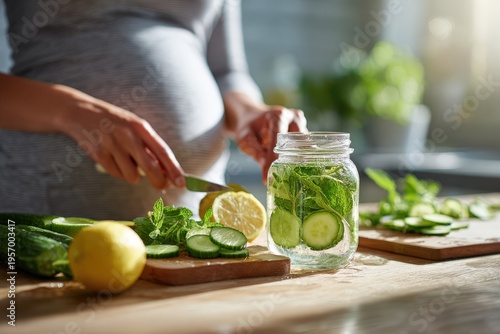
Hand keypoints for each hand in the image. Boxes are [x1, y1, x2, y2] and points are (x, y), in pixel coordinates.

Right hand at [57, 86, 185, 189]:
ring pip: (132, 176)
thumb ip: (149, 147)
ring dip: (133, 176)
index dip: (174, 169)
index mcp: (140, 126)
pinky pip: (116, 174)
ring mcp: (112, 144)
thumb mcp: (134, 127)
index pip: (162, 151)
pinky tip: (112, 159)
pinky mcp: (98, 154)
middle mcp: (128, 135)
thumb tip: (166, 171)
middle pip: (150, 167)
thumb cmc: (114, 122)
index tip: (181, 183)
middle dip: (159, 181)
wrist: (79, 112)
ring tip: (126, 162)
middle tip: (162, 186)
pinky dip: (118, 172)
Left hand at [235, 105, 306, 182]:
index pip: (278, 139)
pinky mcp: (304, 133)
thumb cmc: (249, 127)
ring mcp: (302, 125)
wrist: (253, 118)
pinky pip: (304, 149)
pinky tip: (290, 170)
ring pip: (304, 147)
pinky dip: (297, 160)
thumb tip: (267, 171)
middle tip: (281, 178)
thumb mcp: (245, 138)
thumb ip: (256, 152)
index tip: (268, 174)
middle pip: (297, 143)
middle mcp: (293, 118)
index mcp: (278, 116)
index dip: (273, 158)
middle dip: (290, 161)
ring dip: (295, 162)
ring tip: (286, 176)